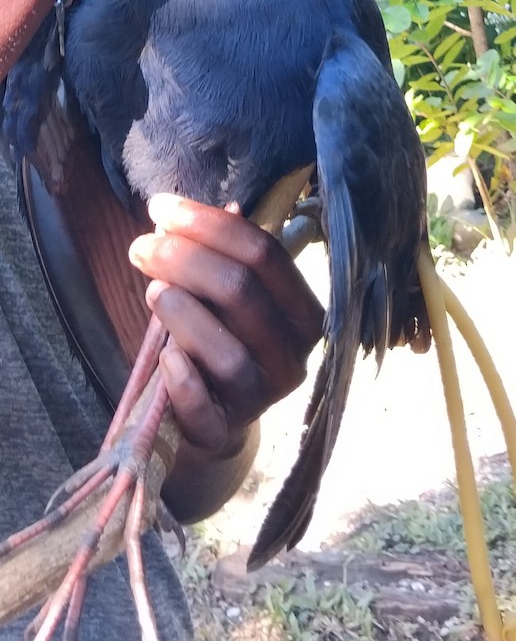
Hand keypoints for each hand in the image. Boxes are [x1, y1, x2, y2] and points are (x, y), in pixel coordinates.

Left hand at [128, 194, 322, 452]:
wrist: (215, 422)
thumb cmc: (220, 341)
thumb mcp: (226, 297)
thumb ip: (214, 257)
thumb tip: (182, 214)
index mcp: (301, 312)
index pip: (264, 254)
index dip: (209, 225)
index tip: (161, 208)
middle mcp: (292, 356)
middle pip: (242, 292)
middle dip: (185, 258)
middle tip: (141, 247)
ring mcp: (261, 398)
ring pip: (227, 351)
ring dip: (183, 311)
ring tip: (152, 291)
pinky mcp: (223, 432)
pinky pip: (204, 407)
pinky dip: (183, 379)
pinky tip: (165, 355)